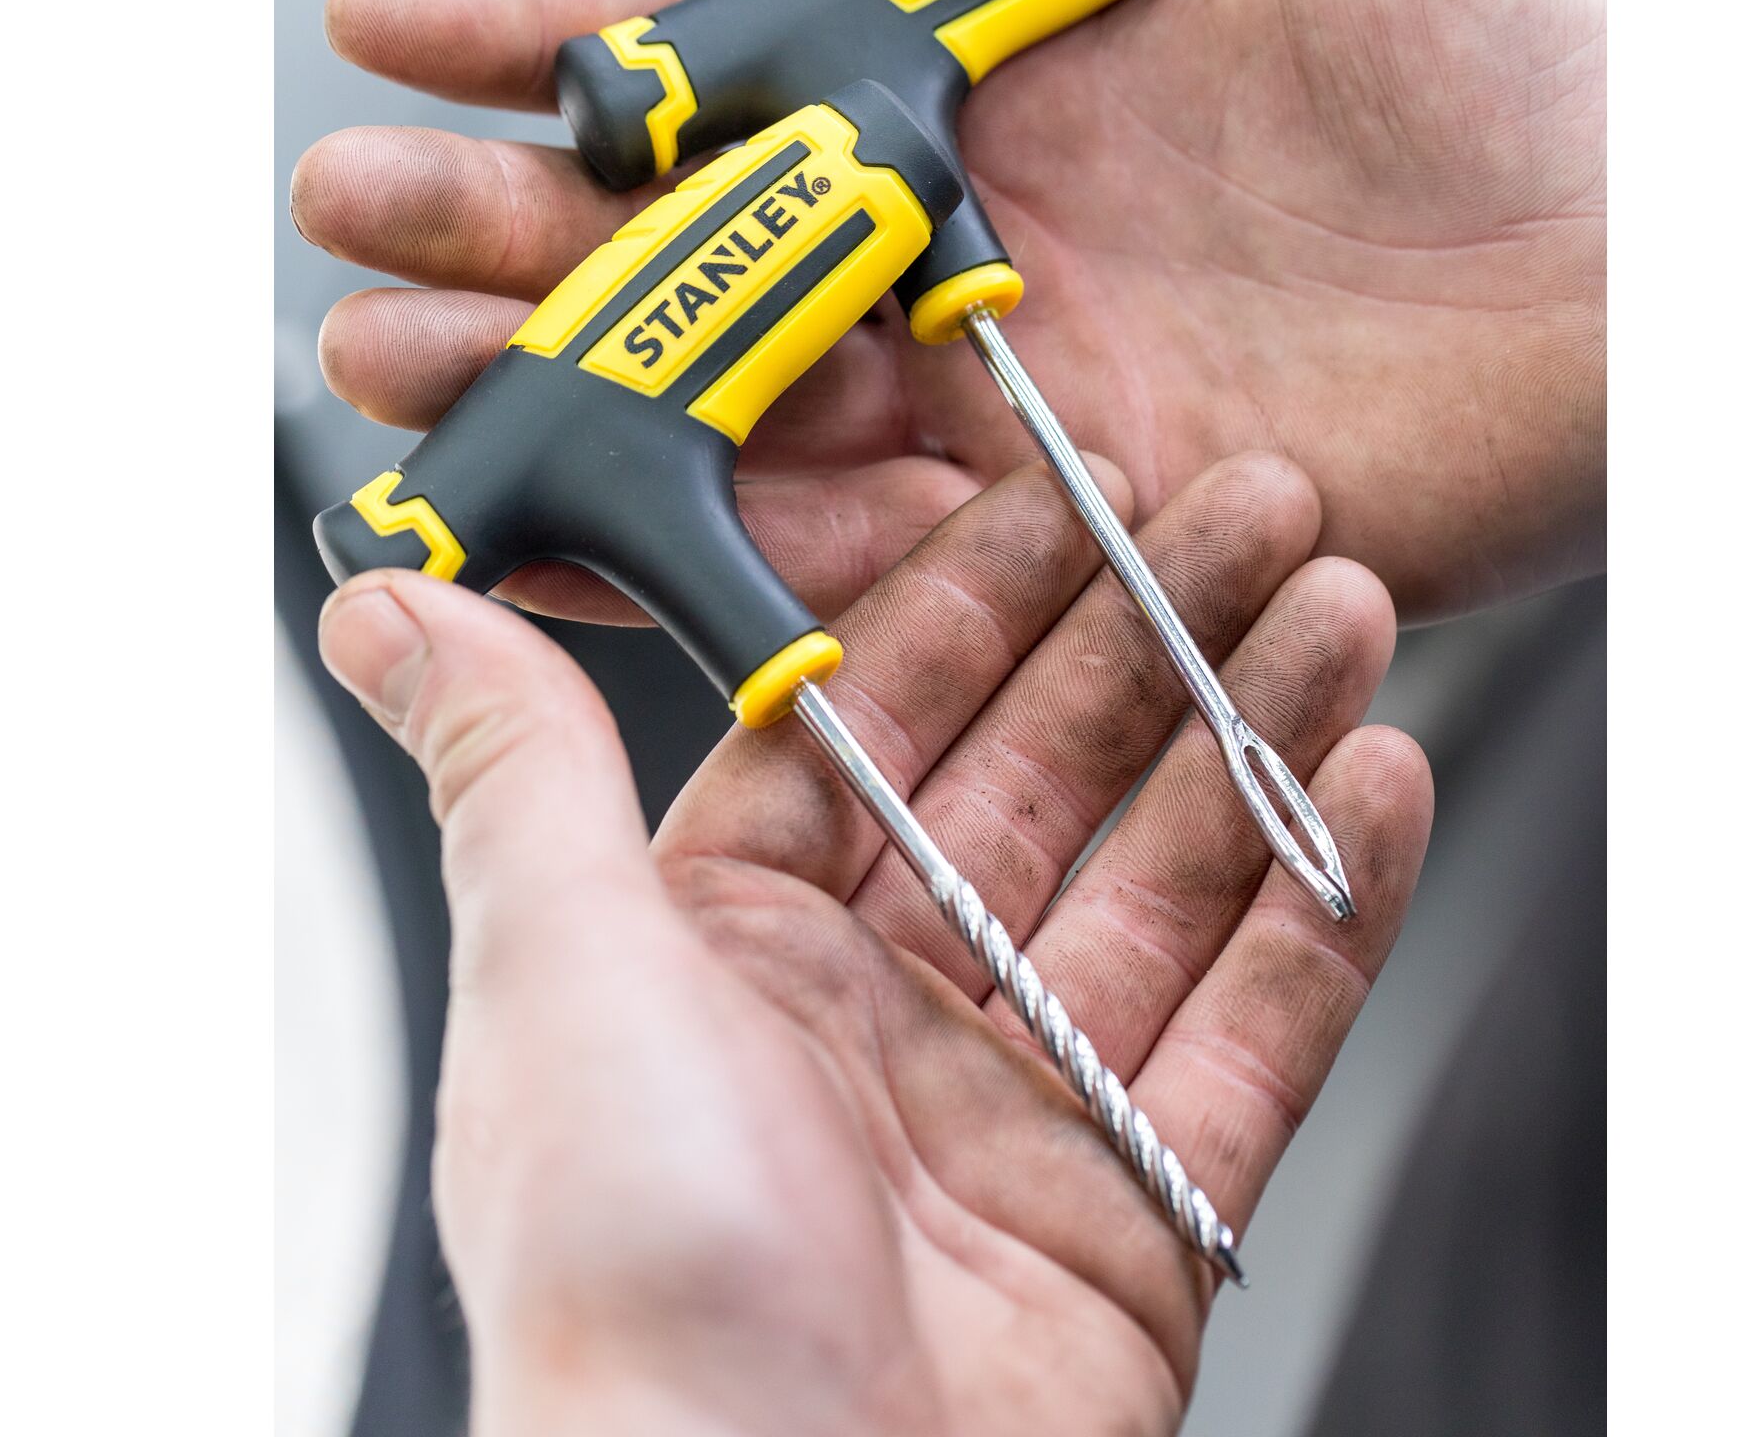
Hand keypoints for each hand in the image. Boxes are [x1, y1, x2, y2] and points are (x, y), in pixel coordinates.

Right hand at [293, 0, 1602, 622]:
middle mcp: (969, 226)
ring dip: (556, 390)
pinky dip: (703, 557)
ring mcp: (1002, 383)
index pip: (728, 36)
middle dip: (501, 226)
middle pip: (687, 233)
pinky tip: (568, 545)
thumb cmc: (1528, 33)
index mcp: (993, 62)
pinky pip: (849, 550)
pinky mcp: (1059, 519)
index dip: (552, 30)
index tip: (392, 15)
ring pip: (728, 398)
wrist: (1659, 262)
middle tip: (344, 222)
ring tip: (387, 380)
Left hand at [318, 455, 1430, 1433]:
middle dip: (1156, 630)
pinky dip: (1326, 902)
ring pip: (1172, 874)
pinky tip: (1378, 778)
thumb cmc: (631, 1284)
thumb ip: (515, 768)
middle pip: (1051, 774)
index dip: (987, 587)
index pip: (884, 714)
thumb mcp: (557, 971)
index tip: (1072, 478)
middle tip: (1255, 503)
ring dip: (1258, 730)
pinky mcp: (1141, 1215)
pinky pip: (1256, 1028)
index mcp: (736, 946)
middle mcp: (881, 1017)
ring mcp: (1022, 1114)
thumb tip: (383, 611)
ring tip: (1342, 600)